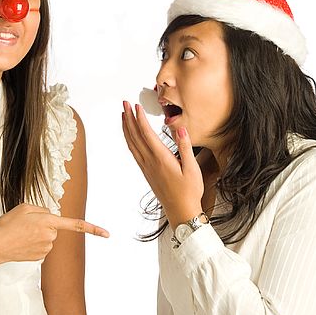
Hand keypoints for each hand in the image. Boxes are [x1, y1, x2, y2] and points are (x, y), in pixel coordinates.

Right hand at [0, 203, 108, 265]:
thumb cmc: (7, 225)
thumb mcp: (24, 207)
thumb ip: (42, 209)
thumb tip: (51, 216)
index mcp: (48, 221)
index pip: (75, 224)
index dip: (93, 229)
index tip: (107, 234)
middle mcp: (50, 236)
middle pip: (54, 227)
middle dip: (44, 225)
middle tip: (25, 225)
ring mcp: (46, 248)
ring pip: (48, 237)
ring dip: (38, 234)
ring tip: (21, 234)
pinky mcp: (40, 257)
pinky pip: (42, 246)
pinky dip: (34, 244)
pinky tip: (22, 244)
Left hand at [121, 101, 203, 225]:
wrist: (181, 211)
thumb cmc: (189, 192)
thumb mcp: (192, 168)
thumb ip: (185, 147)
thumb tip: (180, 129)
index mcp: (161, 159)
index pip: (147, 134)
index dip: (140, 118)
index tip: (136, 105)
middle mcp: (150, 162)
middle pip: (135, 136)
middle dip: (128, 118)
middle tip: (124, 103)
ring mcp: (146, 167)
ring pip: (131, 144)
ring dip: (126, 128)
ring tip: (123, 115)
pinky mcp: (146, 172)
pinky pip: (134, 152)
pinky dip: (129, 140)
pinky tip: (129, 136)